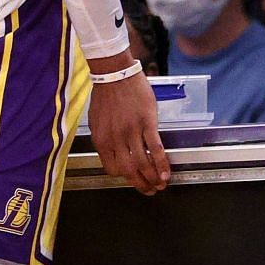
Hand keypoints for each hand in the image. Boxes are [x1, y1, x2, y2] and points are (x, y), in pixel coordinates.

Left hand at [86, 59, 169, 195]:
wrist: (115, 74)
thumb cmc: (105, 96)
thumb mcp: (97, 121)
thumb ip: (104, 140)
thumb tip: (113, 155)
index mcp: (102, 140)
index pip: (112, 169)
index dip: (124, 177)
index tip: (132, 178)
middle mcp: (116, 139)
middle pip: (129, 171)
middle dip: (141, 184)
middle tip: (149, 190)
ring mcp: (132, 132)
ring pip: (144, 163)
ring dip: (153, 178)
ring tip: (160, 185)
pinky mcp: (147, 123)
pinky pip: (156, 149)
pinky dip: (162, 164)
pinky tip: (166, 173)